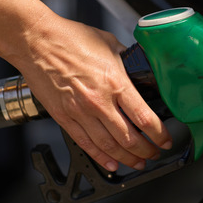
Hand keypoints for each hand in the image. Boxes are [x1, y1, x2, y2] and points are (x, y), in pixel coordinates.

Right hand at [16, 16, 172, 171]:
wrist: (36, 41)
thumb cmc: (69, 38)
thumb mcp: (109, 43)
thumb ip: (126, 60)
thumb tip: (139, 69)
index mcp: (115, 82)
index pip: (144, 117)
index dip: (159, 133)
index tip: (165, 139)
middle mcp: (99, 101)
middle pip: (129, 138)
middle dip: (146, 151)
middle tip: (154, 154)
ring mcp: (80, 112)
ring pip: (109, 146)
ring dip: (127, 158)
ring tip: (138, 163)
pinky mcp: (64, 117)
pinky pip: (85, 144)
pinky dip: (101, 158)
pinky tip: (111, 163)